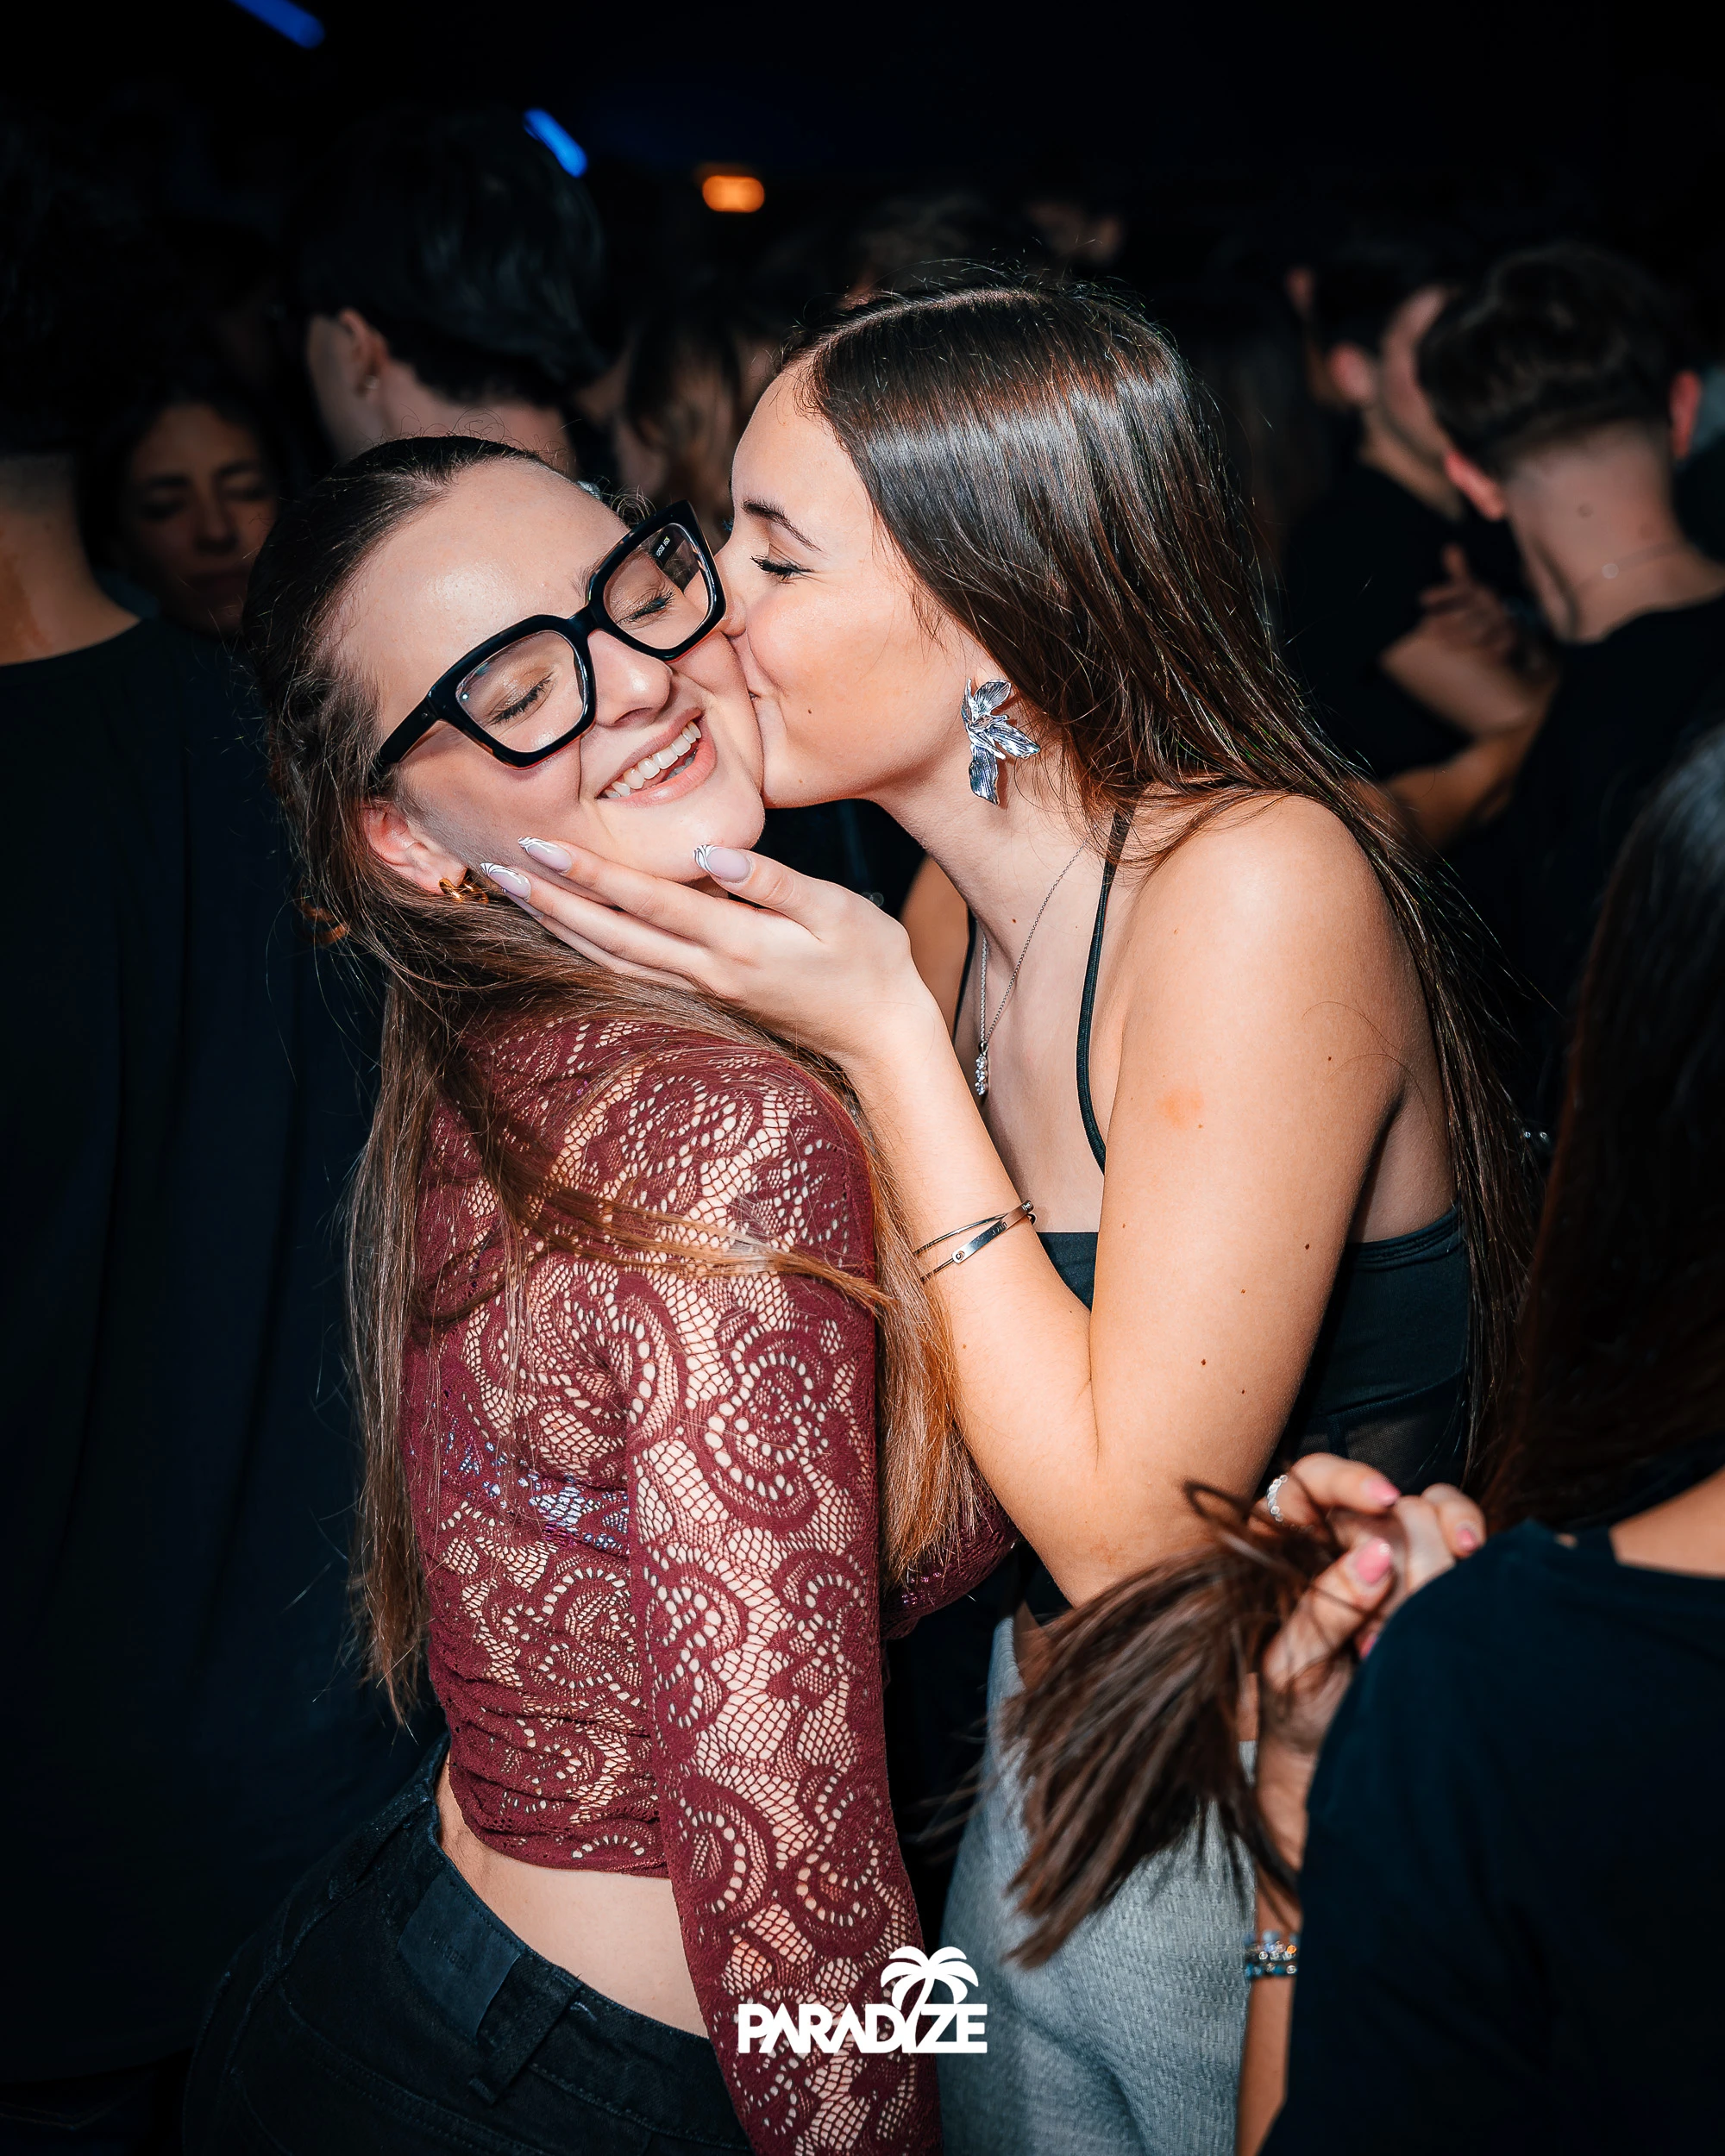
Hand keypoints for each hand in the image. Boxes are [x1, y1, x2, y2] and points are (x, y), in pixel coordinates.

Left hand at [495, 840, 942, 1069]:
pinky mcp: (708, 998)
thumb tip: (712, 855)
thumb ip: (773, 882)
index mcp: (737, 944)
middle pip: (611, 936)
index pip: (647, 902)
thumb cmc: (870, 962)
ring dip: (558, 928)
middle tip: (493, 867)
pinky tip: (567, 932)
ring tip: (514, 895)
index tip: (538, 845)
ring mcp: (704, 990)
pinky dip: (590, 952)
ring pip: (613, 960)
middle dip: (550, 902)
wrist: (883, 1035)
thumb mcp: (838, 910)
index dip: (589, 874)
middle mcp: (708, 972)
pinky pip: (633, 974)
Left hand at [1256, 1457, 1481, 1768]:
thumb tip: (1375, 1554)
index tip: (1383, 1500)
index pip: (1315, 1478)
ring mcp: (1398, 1556)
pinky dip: (1475, 1553)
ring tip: (1416, 1627)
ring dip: (1435, 1569)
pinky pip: (1466, 1537)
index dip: (1349, 1479)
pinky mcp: (1441, 1577)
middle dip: (1398, 1558)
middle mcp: (1344, 1538)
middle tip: (1384, 1628)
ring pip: (1432, 1517)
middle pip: (1387, 1505)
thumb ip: (1323, 1610)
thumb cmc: (1299, 1709)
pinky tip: (1473, 1585)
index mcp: (1291, 1546)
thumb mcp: (1293, 1667)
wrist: (1338, 1758)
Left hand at [1418, 544, 1516, 662]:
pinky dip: (1490, 651)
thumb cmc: (1481, 613)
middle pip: (1469, 610)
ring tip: (1443, 643)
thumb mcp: (1469, 593)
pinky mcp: (1511, 640)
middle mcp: (1492, 605)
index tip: (1422, 599)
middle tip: (1426, 626)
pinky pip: (1501, 645)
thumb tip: (1451, 547)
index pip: (1461, 588)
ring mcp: (1503, 622)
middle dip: (1447, 619)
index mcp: (1479, 592)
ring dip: (1462, 636)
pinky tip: (1476, 657)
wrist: (1512, 634)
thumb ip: (1459, 574)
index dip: (1442, 593)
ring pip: (1483, 629)